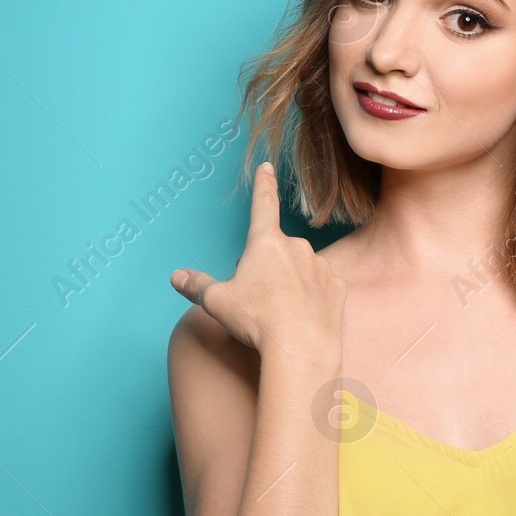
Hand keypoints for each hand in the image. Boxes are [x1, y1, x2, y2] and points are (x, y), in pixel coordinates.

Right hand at [170, 161, 344, 357]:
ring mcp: (321, 267)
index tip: (267, 166)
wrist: (301, 350)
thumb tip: (177, 277)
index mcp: (266, 242)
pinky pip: (320, 288)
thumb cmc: (257, 321)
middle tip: (255, 296)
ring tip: (278, 312)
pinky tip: (301, 317)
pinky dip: (310, 298)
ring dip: (289, 282)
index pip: (263, 204)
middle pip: (276, 250)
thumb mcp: (217, 302)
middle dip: (265, 266)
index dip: (263, 184)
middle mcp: (297, 248)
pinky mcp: (337, 288)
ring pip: (300, 269)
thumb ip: (196, 286)